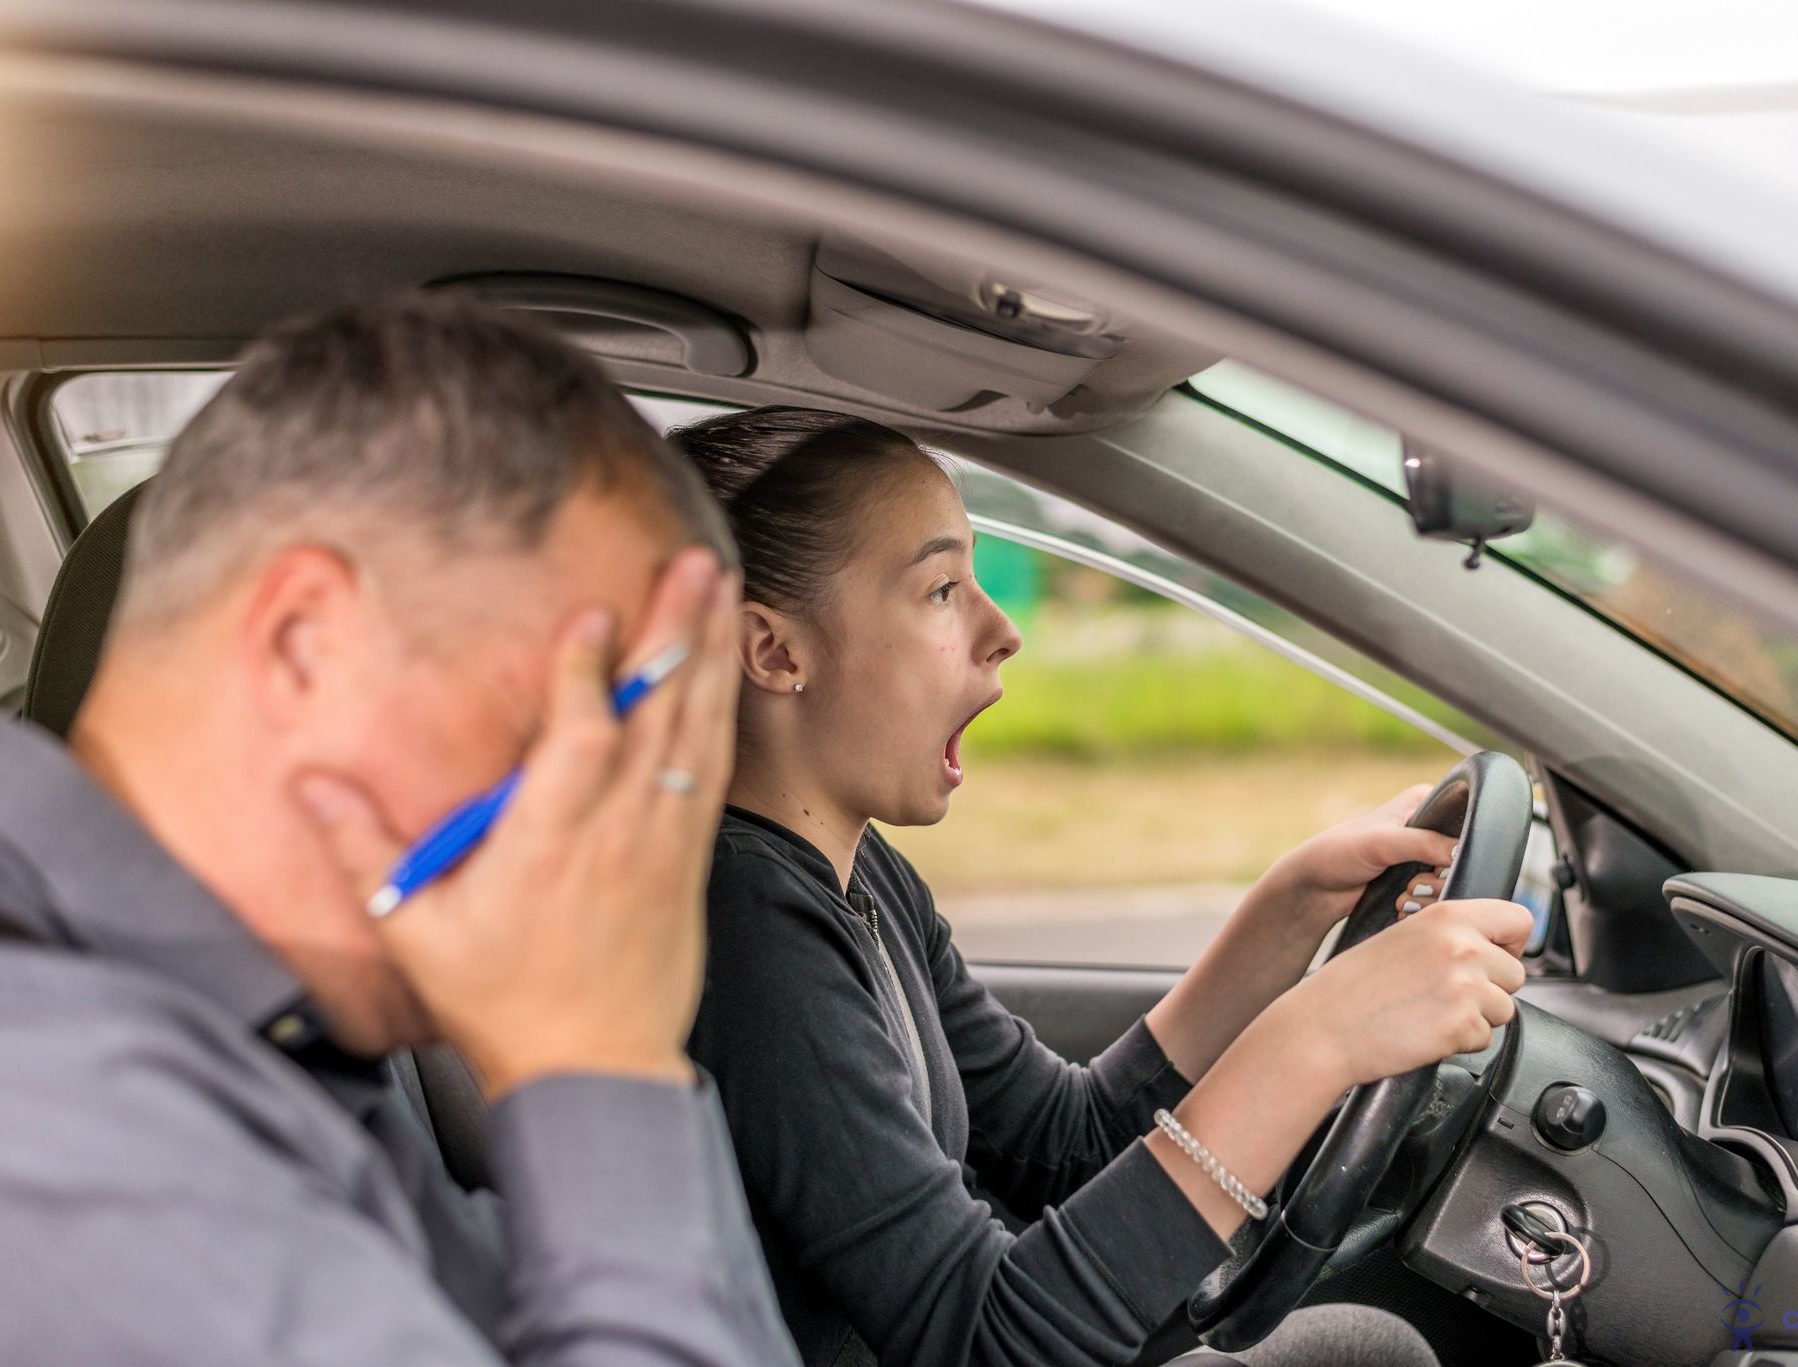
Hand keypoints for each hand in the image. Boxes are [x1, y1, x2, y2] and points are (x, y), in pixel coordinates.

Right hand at [299, 548, 741, 1095]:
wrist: (597, 1072)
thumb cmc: (504, 1005)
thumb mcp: (417, 932)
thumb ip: (363, 850)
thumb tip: (308, 782)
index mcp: (550, 843)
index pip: (579, 740)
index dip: (586, 674)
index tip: (591, 611)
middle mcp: (619, 831)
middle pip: (657, 716)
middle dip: (675, 632)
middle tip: (691, 564)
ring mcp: (665, 841)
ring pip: (697, 731)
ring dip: (711, 655)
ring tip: (720, 587)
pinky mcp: (690, 856)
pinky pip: (714, 767)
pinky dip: (721, 709)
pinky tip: (726, 670)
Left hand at [1264, 784, 1457, 933]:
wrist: (1316, 888)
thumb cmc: (1339, 853)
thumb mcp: (1382, 842)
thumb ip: (1424, 843)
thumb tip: (1461, 852)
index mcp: (1425, 802)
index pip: (1466, 821)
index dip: (1459, 848)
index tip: (1439, 865)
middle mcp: (1428, 827)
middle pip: (1463, 857)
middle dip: (1440, 879)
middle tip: (1414, 884)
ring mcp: (1423, 856)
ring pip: (1453, 881)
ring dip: (1430, 897)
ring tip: (1403, 897)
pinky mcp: (1417, 880)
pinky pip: (1438, 897)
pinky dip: (1423, 906)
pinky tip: (1403, 906)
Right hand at [1272, 897, 1534, 1088]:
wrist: (1323, 1027)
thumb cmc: (1353, 988)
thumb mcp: (1402, 937)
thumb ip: (1449, 936)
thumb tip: (1492, 949)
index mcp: (1446, 916)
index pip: (1518, 918)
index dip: (1510, 942)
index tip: (1494, 955)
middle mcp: (1461, 946)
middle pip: (1515, 972)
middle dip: (1490, 989)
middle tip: (1445, 995)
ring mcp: (1464, 986)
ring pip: (1505, 1008)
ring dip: (1476, 1017)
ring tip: (1431, 1013)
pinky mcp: (1461, 1025)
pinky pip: (1485, 1038)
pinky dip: (1461, 1041)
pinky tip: (1426, 1031)